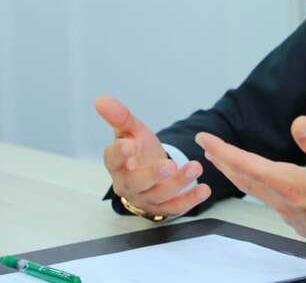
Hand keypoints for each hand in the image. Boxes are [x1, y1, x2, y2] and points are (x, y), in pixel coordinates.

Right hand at [95, 95, 210, 216]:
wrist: (150, 170)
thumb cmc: (138, 150)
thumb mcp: (131, 130)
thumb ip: (120, 116)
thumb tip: (101, 98)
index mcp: (117, 164)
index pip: (113, 160)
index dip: (120, 153)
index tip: (130, 145)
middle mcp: (128, 185)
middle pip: (137, 183)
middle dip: (153, 174)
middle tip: (169, 165)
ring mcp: (145, 198)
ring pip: (159, 195)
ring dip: (179, 183)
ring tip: (195, 167)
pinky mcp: (162, 208)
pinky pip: (175, 208)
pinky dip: (190, 200)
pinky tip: (204, 189)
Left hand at [195, 116, 305, 260]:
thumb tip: (298, 122)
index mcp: (289, 184)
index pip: (247, 165)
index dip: (224, 151)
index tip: (205, 139)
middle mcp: (283, 201)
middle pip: (244, 179)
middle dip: (223, 162)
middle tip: (206, 148)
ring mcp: (289, 213)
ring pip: (254, 191)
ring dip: (236, 174)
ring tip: (226, 162)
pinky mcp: (299, 220)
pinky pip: (268, 200)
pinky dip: (255, 186)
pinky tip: (261, 184)